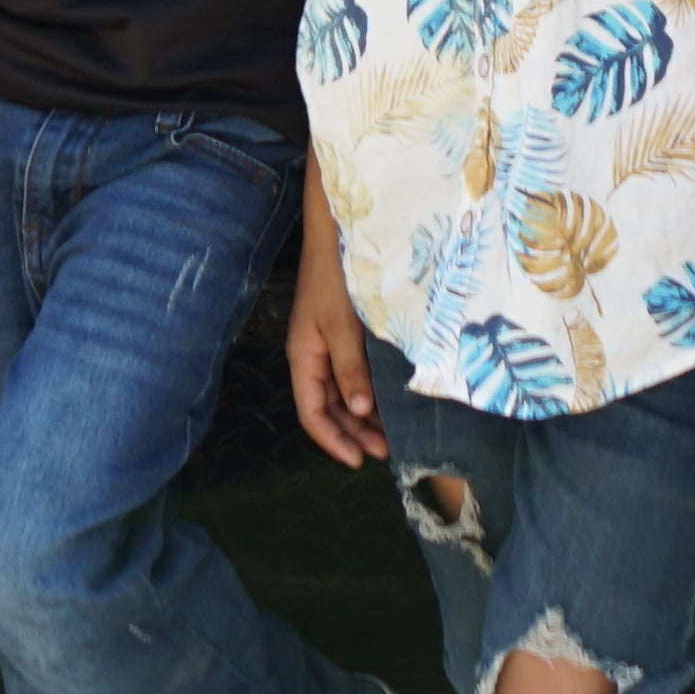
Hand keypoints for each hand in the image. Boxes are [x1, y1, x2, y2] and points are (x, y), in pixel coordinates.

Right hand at [285, 208, 383, 463]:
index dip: (333, 440)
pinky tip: (388, 400)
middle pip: (328, 408)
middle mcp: (313, 356)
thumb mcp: (341, 325)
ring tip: (390, 433)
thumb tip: (360, 411)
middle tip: (385, 451)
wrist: (336, 232)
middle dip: (353, 433)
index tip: (359, 461)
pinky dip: (367, 392)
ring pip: (342, 393)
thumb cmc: (334, 277)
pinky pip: (352, 374)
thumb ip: (350, 367)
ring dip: (362, 416)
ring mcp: (328, 345)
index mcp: (304, 358)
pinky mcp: (344, 333)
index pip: (312, 413)